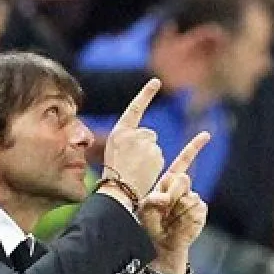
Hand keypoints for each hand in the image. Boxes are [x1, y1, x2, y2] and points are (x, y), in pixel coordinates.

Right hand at [102, 79, 165, 198]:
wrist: (118, 192)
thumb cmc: (114, 175)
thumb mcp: (115, 151)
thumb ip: (129, 140)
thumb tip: (149, 135)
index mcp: (119, 132)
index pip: (134, 108)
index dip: (146, 94)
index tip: (156, 81)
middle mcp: (132, 134)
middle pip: (148, 135)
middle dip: (145, 146)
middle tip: (132, 162)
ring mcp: (144, 143)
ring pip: (154, 147)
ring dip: (149, 157)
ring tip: (136, 169)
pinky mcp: (155, 153)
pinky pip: (159, 157)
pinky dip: (154, 164)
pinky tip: (143, 173)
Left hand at [140, 131, 210, 272]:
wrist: (160, 245)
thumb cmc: (148, 224)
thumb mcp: (145, 207)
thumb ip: (155, 198)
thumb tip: (168, 197)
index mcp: (170, 181)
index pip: (184, 160)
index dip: (195, 147)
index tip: (206, 135)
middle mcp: (183, 188)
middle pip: (182, 179)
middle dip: (171, 193)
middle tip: (163, 208)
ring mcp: (193, 199)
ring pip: (188, 197)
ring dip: (175, 210)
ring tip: (168, 220)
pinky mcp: (200, 211)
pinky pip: (194, 209)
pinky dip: (184, 218)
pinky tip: (178, 225)